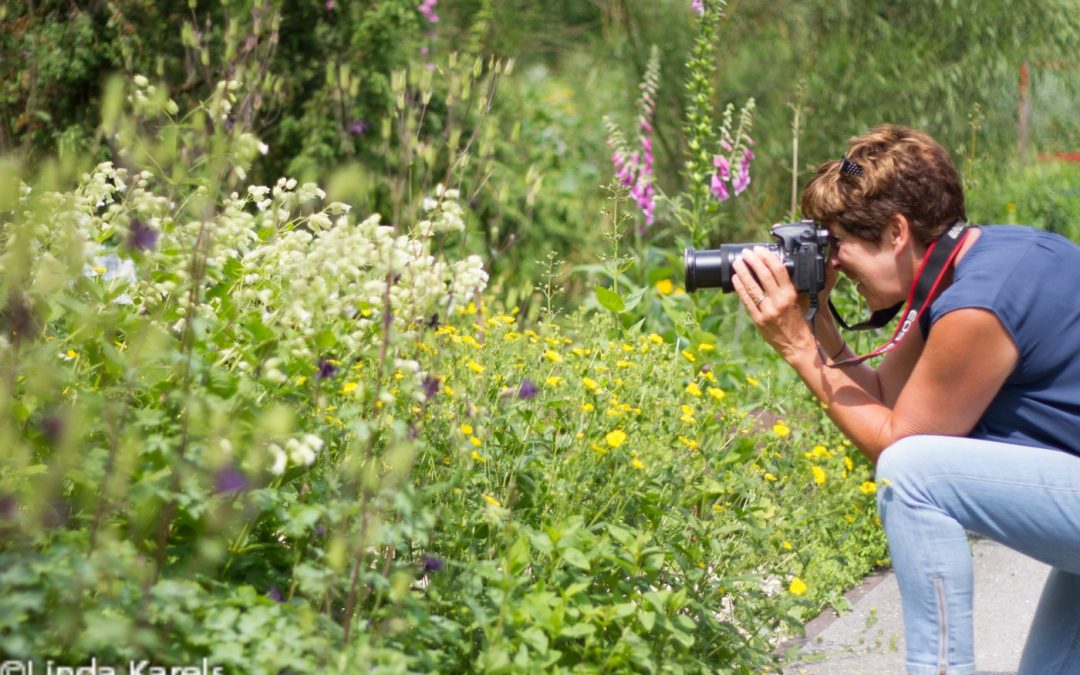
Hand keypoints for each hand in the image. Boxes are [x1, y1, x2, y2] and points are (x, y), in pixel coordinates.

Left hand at [731, 247, 817, 361]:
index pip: (778, 269)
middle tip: (746, 253)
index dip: (767, 256)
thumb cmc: (798, 321)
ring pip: (752, 287)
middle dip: (752, 261)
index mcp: (790, 294)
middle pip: (763, 275)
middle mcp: (779, 301)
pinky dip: (740, 288)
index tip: (759, 249)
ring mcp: (768, 311)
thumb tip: (776, 268)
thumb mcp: (799, 300)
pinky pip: (746, 301)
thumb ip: (789, 285)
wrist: (797, 344)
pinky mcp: (758, 320)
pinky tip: (735, 279)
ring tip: (737, 263)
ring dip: (743, 272)